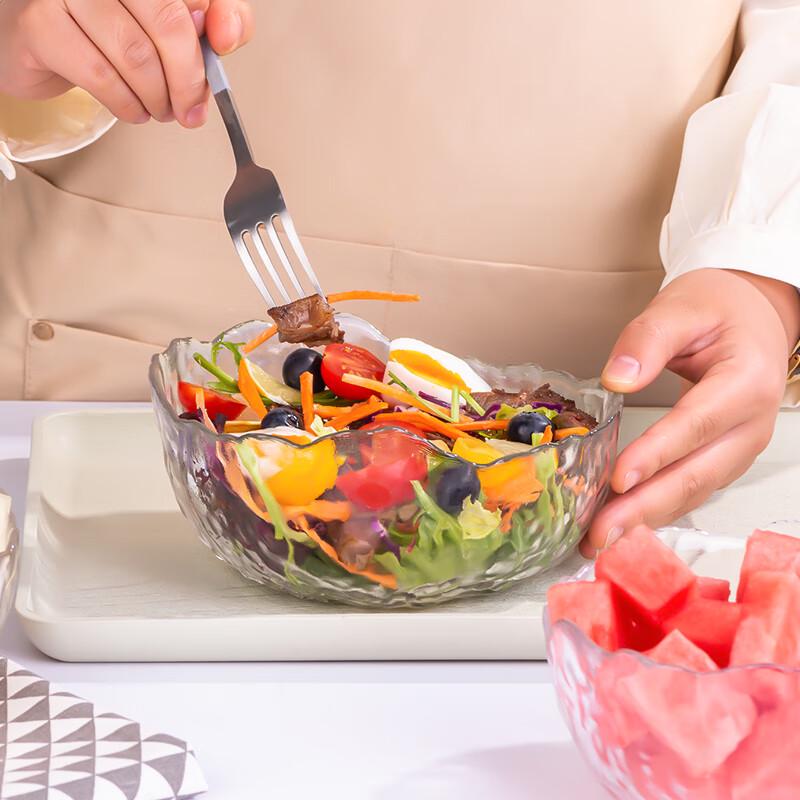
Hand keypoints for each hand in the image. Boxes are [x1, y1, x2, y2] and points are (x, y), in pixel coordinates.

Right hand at [0, 0, 253, 127]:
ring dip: (158, 98)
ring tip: (160, 108)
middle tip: (191, 108)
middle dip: (189, 80)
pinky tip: (134, 109)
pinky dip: (127, 105)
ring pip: (136, 56)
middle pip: (169, 23)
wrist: (39, 41)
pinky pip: (101, 76)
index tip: (220, 53)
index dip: (216, 27)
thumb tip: (226, 33)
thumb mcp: (175, 19)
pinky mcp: (39, 25)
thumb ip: (217, 19)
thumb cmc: (111, 27)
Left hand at [583, 268, 799, 556]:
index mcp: (746, 381)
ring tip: (601, 541)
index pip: (696, 424)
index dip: (656, 454)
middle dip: (644, 508)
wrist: (752, 316)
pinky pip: (690, 490)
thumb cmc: (717, 310)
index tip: (618, 478)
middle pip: (696, 474)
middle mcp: (750, 425)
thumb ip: (647, 339)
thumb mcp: (681, 307)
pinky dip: (655, 510)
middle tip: (599, 533)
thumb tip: (616, 379)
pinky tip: (622, 524)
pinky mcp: (722, 459)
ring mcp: (740, 448)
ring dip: (646, 519)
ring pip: (693, 492)